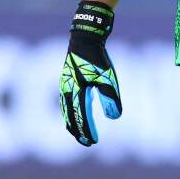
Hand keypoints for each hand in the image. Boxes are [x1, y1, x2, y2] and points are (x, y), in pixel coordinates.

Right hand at [60, 0, 122, 145]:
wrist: (85, 36)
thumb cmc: (97, 57)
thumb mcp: (108, 78)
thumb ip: (110, 98)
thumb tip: (114, 117)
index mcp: (75, 91)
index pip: (79, 117)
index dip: (86, 131)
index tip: (92, 142)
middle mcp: (66, 90)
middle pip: (69, 116)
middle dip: (77, 130)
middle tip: (86, 142)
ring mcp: (65, 84)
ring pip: (66, 109)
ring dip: (72, 122)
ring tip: (79, 132)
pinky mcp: (67, 79)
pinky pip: (66, 100)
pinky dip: (70, 111)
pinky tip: (76, 112)